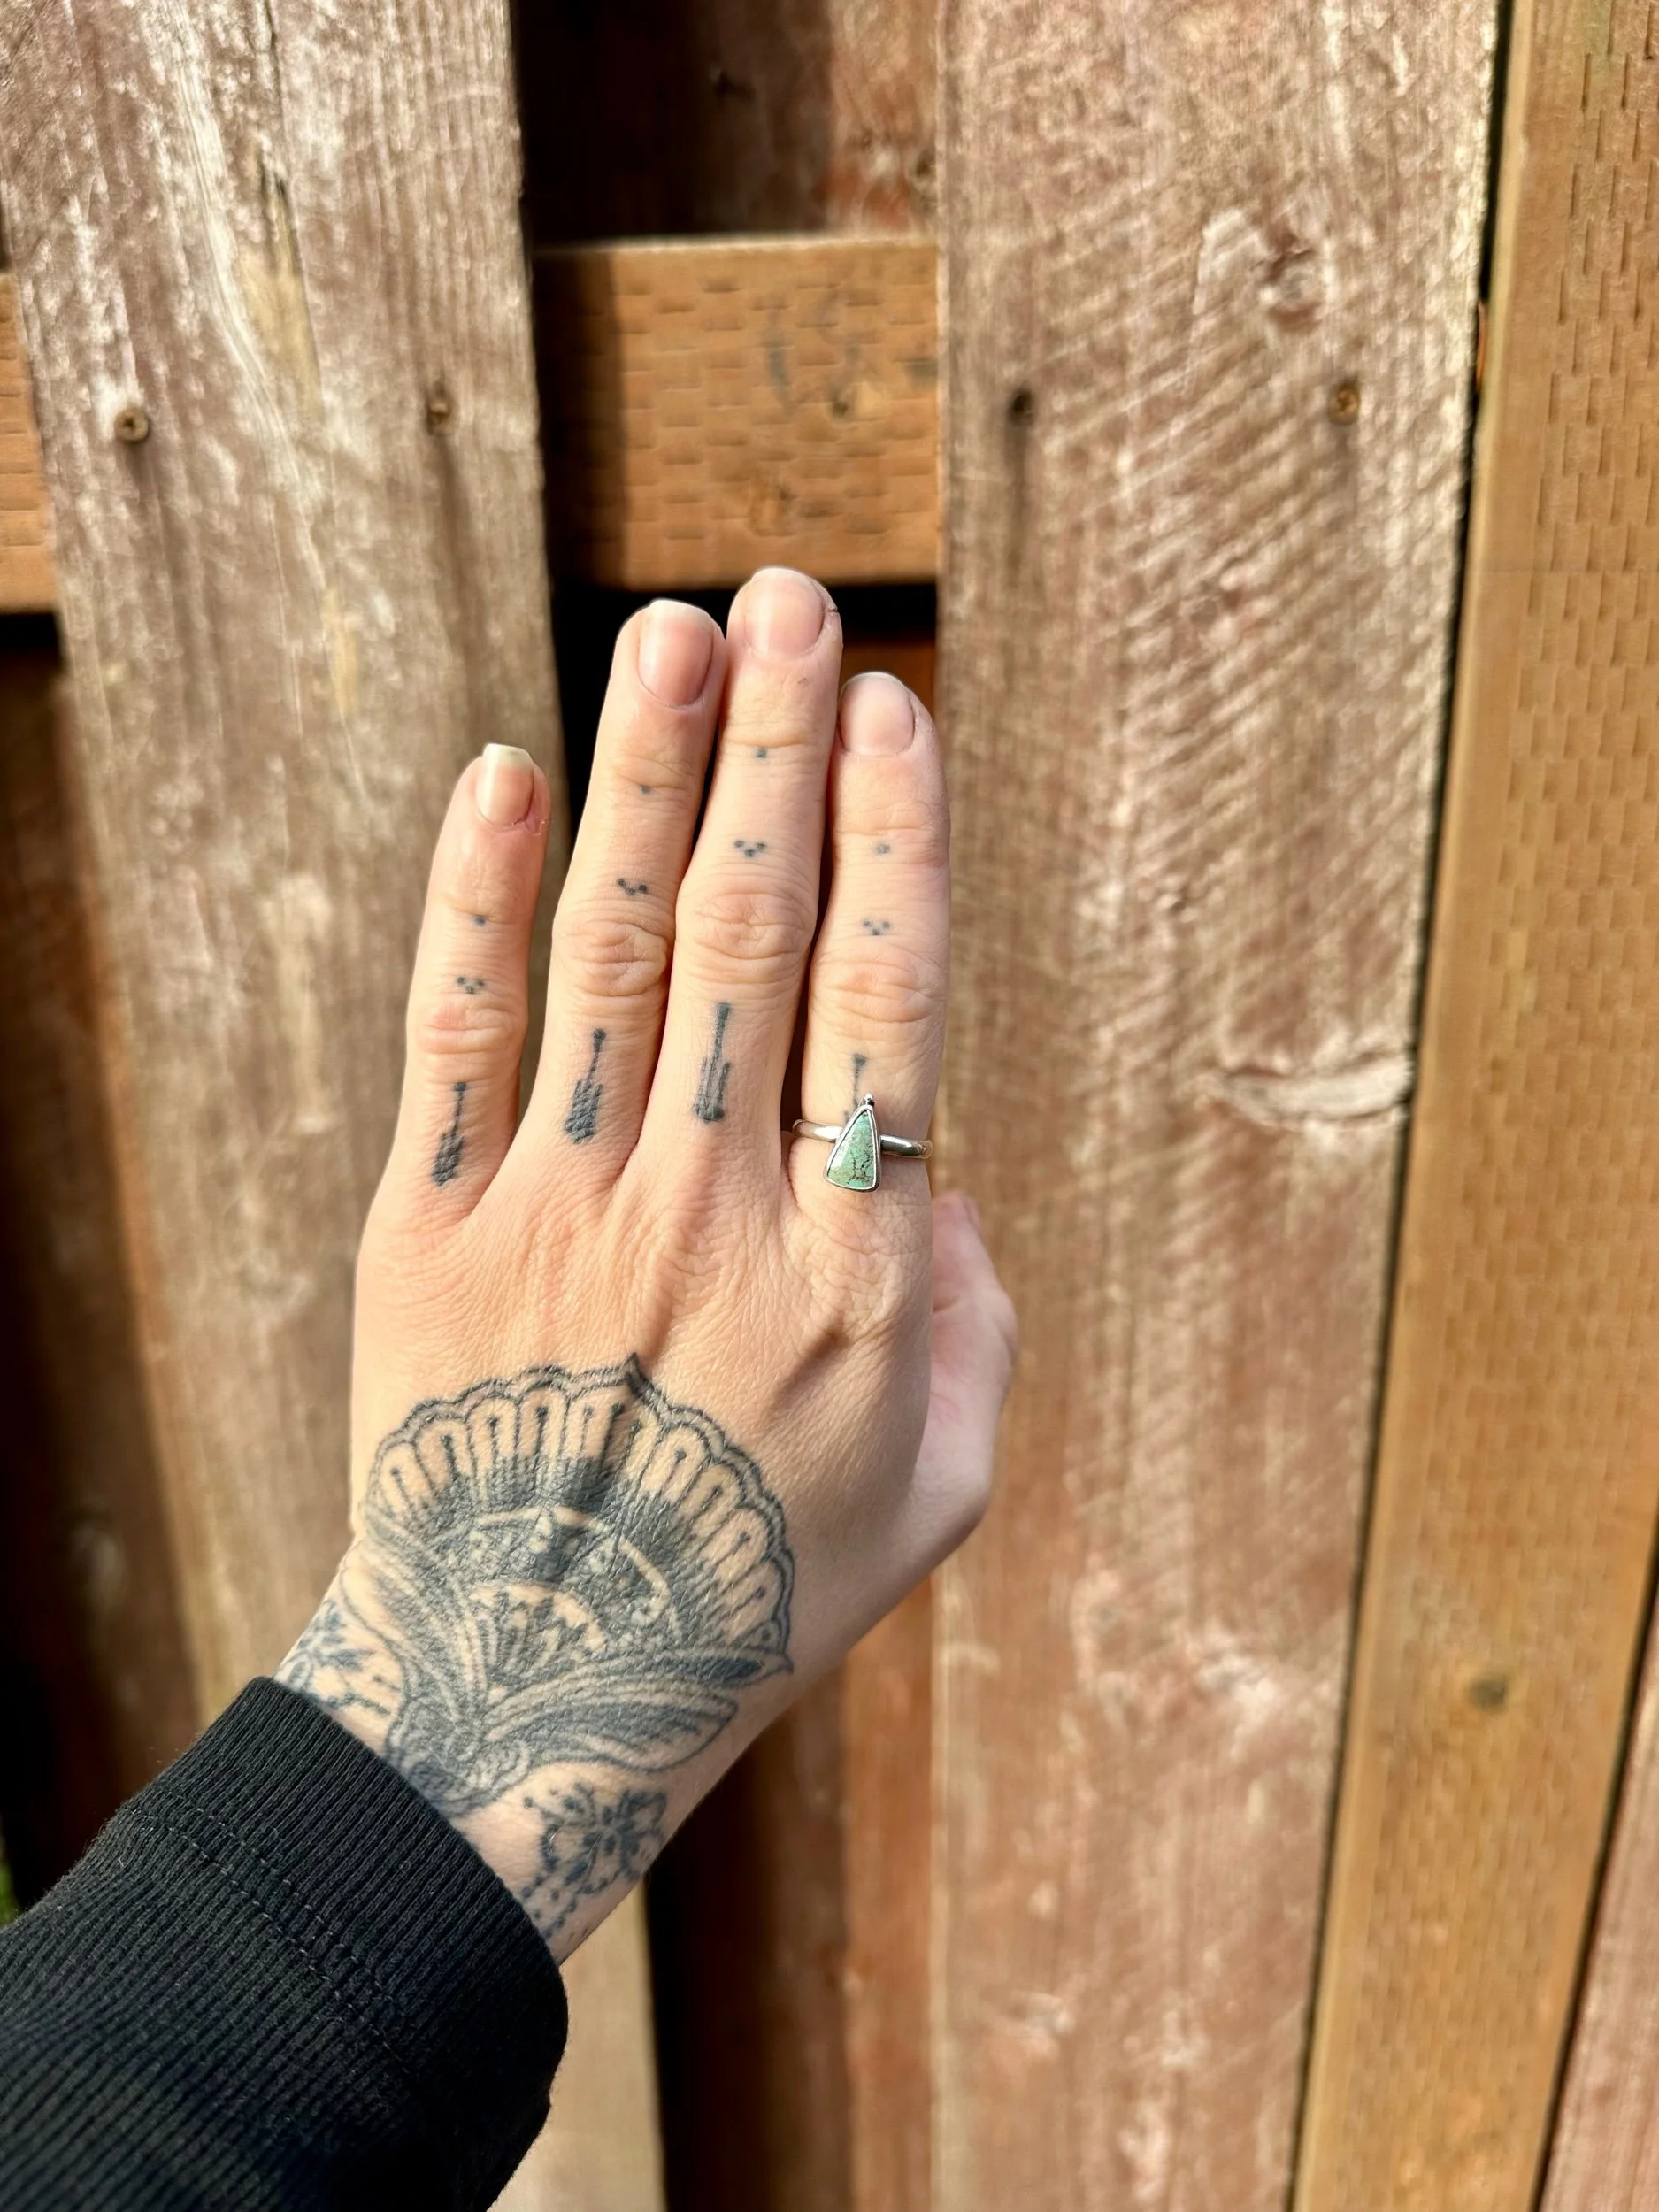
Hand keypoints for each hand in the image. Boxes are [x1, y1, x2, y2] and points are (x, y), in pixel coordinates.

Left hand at [278, 568, 1016, 1959]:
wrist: (528, 1695)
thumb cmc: (764, 1591)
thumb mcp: (944, 1486)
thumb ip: (970, 1311)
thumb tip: (934, 1160)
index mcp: (853, 1269)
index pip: (885, 1002)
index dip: (891, 838)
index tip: (891, 708)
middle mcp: (710, 1208)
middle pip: (755, 935)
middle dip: (779, 752)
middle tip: (791, 601)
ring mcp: (562, 1207)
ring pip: (619, 950)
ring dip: (653, 778)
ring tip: (677, 630)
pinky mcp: (432, 1229)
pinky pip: (458, 1036)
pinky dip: (480, 898)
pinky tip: (505, 774)